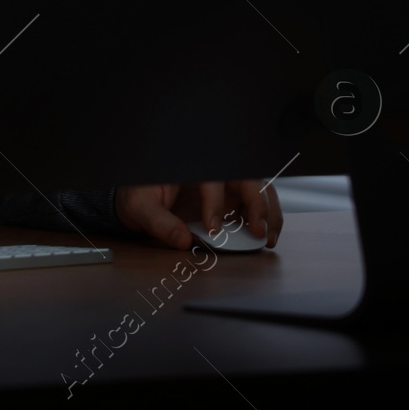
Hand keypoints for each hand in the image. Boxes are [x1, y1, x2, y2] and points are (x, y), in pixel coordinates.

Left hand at [114, 180, 281, 249]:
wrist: (141, 200)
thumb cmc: (139, 196)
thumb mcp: (139, 207)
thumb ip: (158, 222)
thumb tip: (182, 240)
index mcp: (191, 169)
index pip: (212, 180)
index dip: (215, 203)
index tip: (212, 229)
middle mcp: (213, 174)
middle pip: (246, 179)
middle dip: (257, 203)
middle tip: (258, 231)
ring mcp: (225, 186)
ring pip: (259, 190)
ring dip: (268, 212)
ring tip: (267, 238)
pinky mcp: (232, 200)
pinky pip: (256, 205)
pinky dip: (265, 219)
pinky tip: (263, 237)